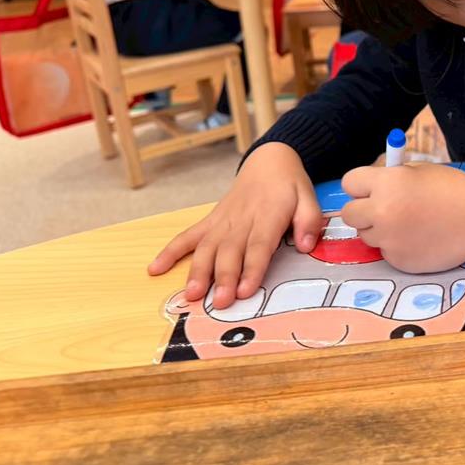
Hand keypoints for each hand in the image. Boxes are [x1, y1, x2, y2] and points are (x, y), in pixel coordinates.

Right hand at [148, 142, 323, 308]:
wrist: (269, 162)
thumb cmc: (290, 186)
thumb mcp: (309, 197)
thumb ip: (309, 221)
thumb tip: (305, 244)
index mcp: (268, 214)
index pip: (259, 244)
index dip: (252, 268)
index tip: (245, 290)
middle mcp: (241, 218)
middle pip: (230, 250)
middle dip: (223, 277)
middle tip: (220, 302)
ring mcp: (222, 220)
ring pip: (207, 246)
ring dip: (198, 271)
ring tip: (192, 294)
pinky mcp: (210, 220)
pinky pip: (187, 235)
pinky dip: (170, 251)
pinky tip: (155, 269)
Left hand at [340, 164, 464, 272]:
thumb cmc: (452, 188)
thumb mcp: (417, 170)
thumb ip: (389, 178)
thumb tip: (369, 188)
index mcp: (386, 183)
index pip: (349, 183)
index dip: (361, 185)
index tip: (371, 188)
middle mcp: (381, 212)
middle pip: (350, 214)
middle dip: (363, 211)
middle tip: (383, 209)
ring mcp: (389, 240)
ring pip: (367, 236)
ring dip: (380, 230)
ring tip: (408, 224)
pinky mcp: (399, 261)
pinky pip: (386, 253)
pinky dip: (397, 247)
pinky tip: (419, 239)